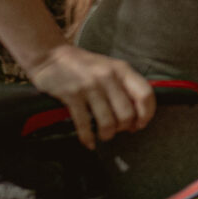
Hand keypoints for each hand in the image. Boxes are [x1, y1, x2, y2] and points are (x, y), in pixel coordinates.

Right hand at [23, 43, 156, 148]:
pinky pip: (84, 124)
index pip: (145, 94)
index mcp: (122, 69)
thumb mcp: (110, 67)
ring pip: (108, 122)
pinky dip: (88, 138)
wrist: (51, 56)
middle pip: (127, 113)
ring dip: (107, 134)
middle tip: (119, 130)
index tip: (141, 124)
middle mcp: (108, 77)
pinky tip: (89, 142)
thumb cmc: (84, 65)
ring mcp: (89, 86)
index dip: (147, 114)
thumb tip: (138, 113)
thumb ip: (125, 86)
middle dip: (125, 127)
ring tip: (104, 135)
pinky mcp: (71, 96)